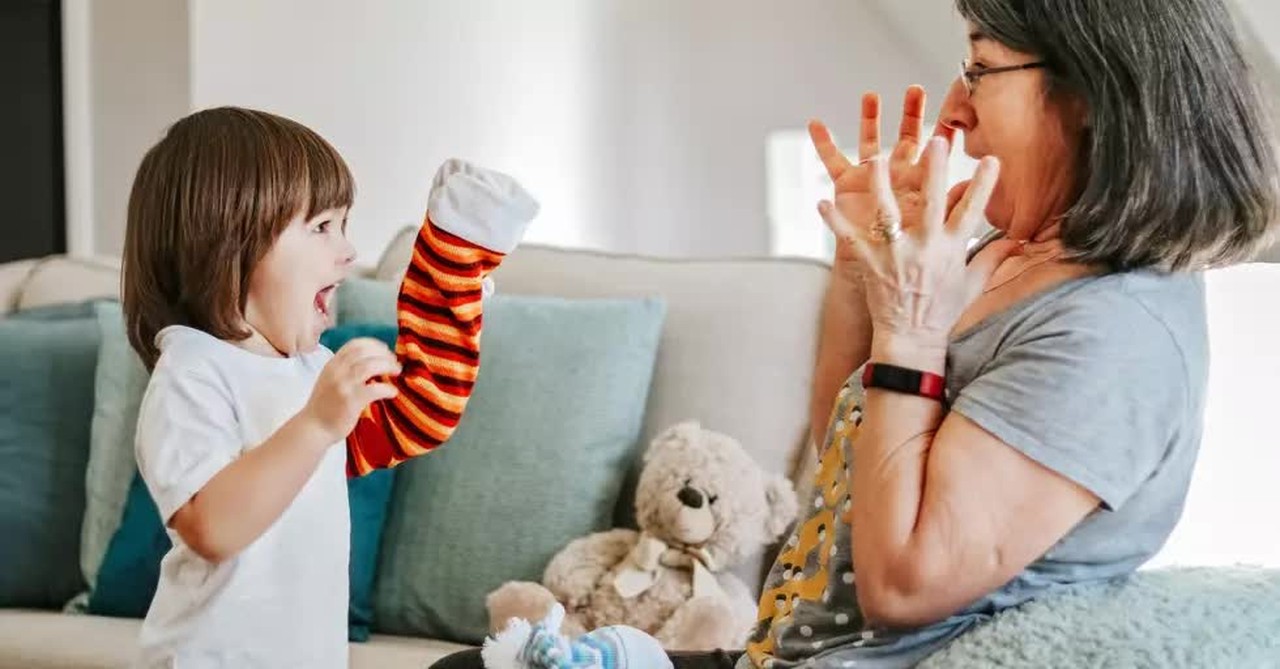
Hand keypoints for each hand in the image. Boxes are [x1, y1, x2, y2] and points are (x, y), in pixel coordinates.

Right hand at [302, 338, 401, 442]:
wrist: (314, 428)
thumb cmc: (325, 406)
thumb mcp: (330, 380)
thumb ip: (345, 369)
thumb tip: (372, 362)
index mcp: (332, 365)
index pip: (354, 344)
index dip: (373, 344)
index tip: (385, 350)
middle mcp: (337, 371)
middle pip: (365, 351)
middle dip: (384, 354)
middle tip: (394, 362)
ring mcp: (343, 385)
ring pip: (370, 366)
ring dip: (388, 366)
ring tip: (396, 372)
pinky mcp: (351, 401)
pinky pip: (375, 389)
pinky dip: (387, 388)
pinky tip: (392, 392)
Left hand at [809, 87, 1018, 351]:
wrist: (911, 339)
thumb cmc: (942, 310)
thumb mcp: (973, 283)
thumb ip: (993, 257)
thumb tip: (1019, 240)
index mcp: (951, 249)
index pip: (972, 211)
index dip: (983, 185)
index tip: (991, 160)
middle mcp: (924, 248)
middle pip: (931, 203)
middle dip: (935, 171)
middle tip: (937, 142)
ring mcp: (896, 255)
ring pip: (888, 215)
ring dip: (881, 187)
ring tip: (875, 160)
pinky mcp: (871, 264)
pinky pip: (851, 239)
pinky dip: (836, 222)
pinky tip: (822, 203)